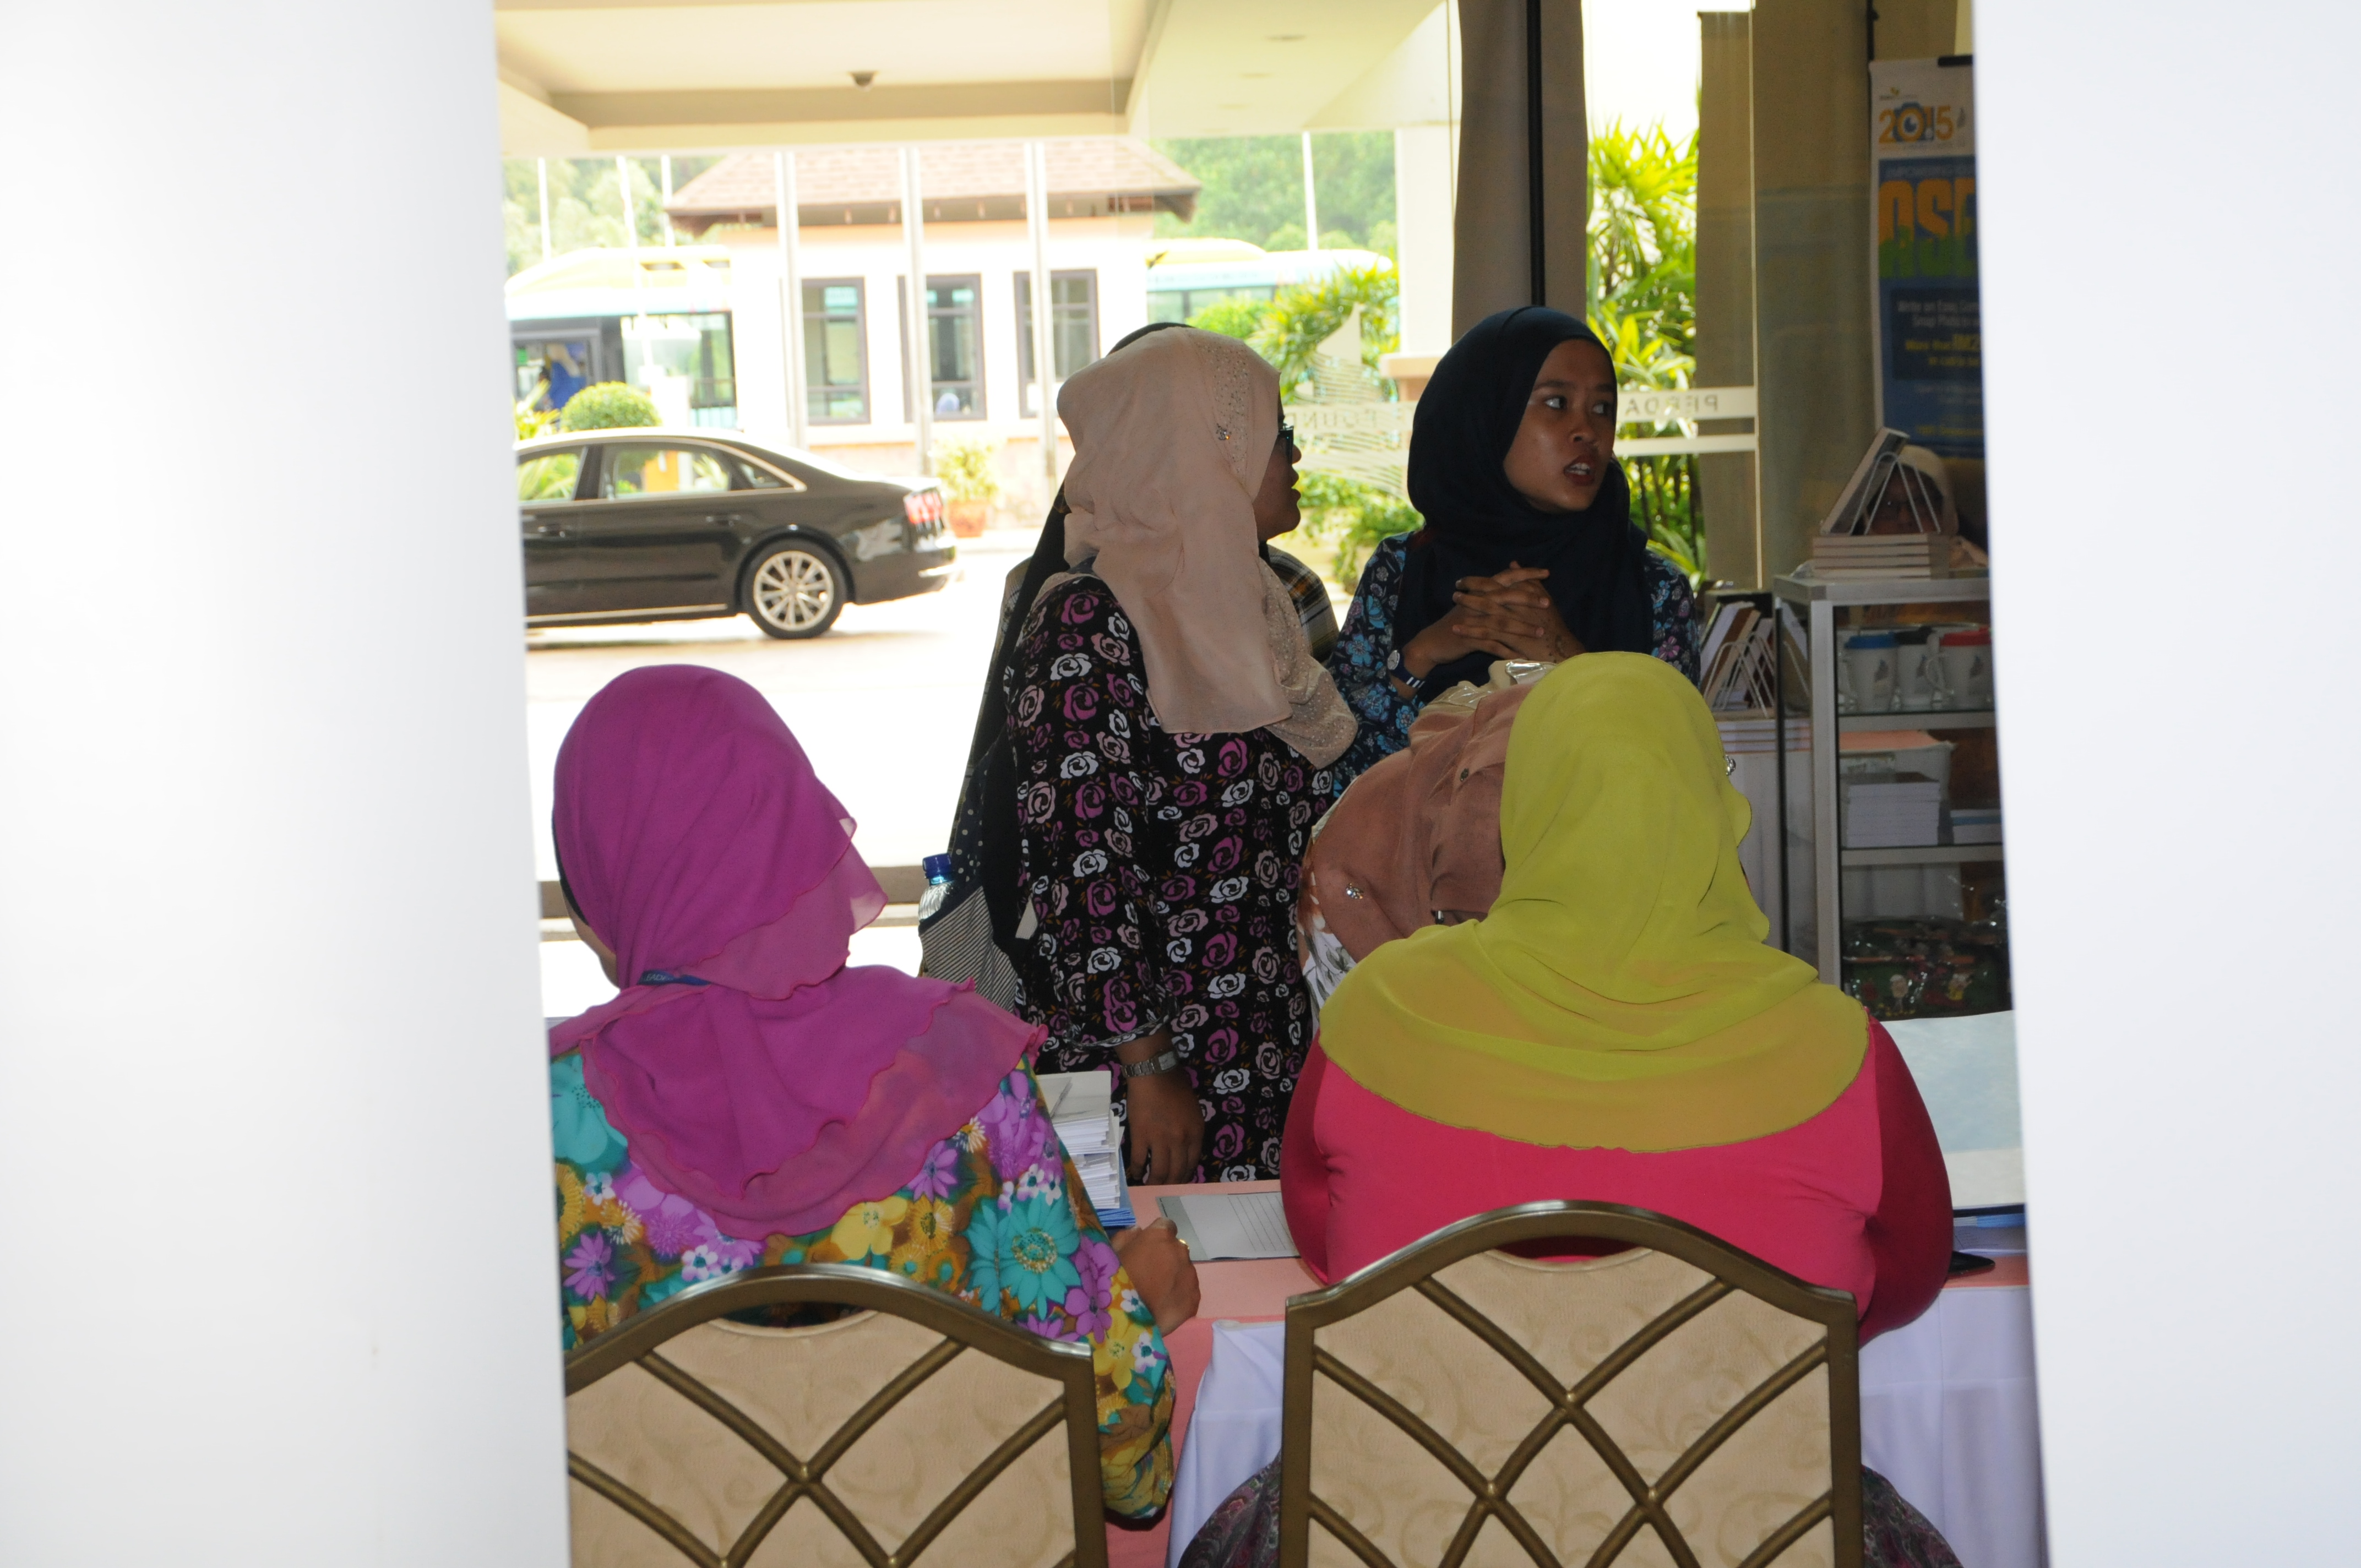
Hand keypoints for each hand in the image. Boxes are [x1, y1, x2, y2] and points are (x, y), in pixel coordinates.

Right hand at [1110, 1217, 1200, 1334]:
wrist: (1126, 1318)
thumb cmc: (1115, 1279)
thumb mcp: (1112, 1251)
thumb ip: (1127, 1236)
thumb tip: (1139, 1231)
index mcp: (1161, 1235)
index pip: (1166, 1226)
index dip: (1157, 1238)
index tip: (1148, 1249)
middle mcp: (1180, 1250)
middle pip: (1176, 1249)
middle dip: (1166, 1257)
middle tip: (1151, 1274)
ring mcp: (1190, 1275)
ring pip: (1184, 1270)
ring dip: (1174, 1276)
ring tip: (1157, 1293)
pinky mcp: (1194, 1297)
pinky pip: (1188, 1292)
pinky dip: (1179, 1296)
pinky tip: (1164, 1305)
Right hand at [1116, 1032, 1203, 1183]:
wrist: (1155, 1074)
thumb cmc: (1176, 1087)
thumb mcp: (1193, 1111)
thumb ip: (1191, 1131)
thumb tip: (1184, 1150)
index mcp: (1196, 1133)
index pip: (1192, 1164)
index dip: (1185, 1177)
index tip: (1179, 1182)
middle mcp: (1181, 1140)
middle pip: (1177, 1172)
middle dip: (1170, 1185)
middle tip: (1164, 1190)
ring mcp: (1160, 1140)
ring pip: (1159, 1171)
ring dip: (1154, 1182)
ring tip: (1149, 1186)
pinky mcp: (1141, 1136)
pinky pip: (1139, 1160)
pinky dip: (1137, 1170)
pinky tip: (1135, 1174)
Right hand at [1400, 565, 1581, 675]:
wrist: (1431, 643)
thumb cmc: (1456, 625)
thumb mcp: (1472, 605)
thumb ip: (1490, 592)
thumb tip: (1510, 577)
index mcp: (1479, 592)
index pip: (1505, 577)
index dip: (1526, 573)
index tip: (1546, 573)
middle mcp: (1476, 602)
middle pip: (1505, 596)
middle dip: (1528, 599)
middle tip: (1547, 603)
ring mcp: (1472, 621)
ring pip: (1501, 622)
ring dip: (1522, 628)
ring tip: (1541, 633)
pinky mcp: (1467, 639)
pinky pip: (1490, 645)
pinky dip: (1506, 651)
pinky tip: (1520, 656)